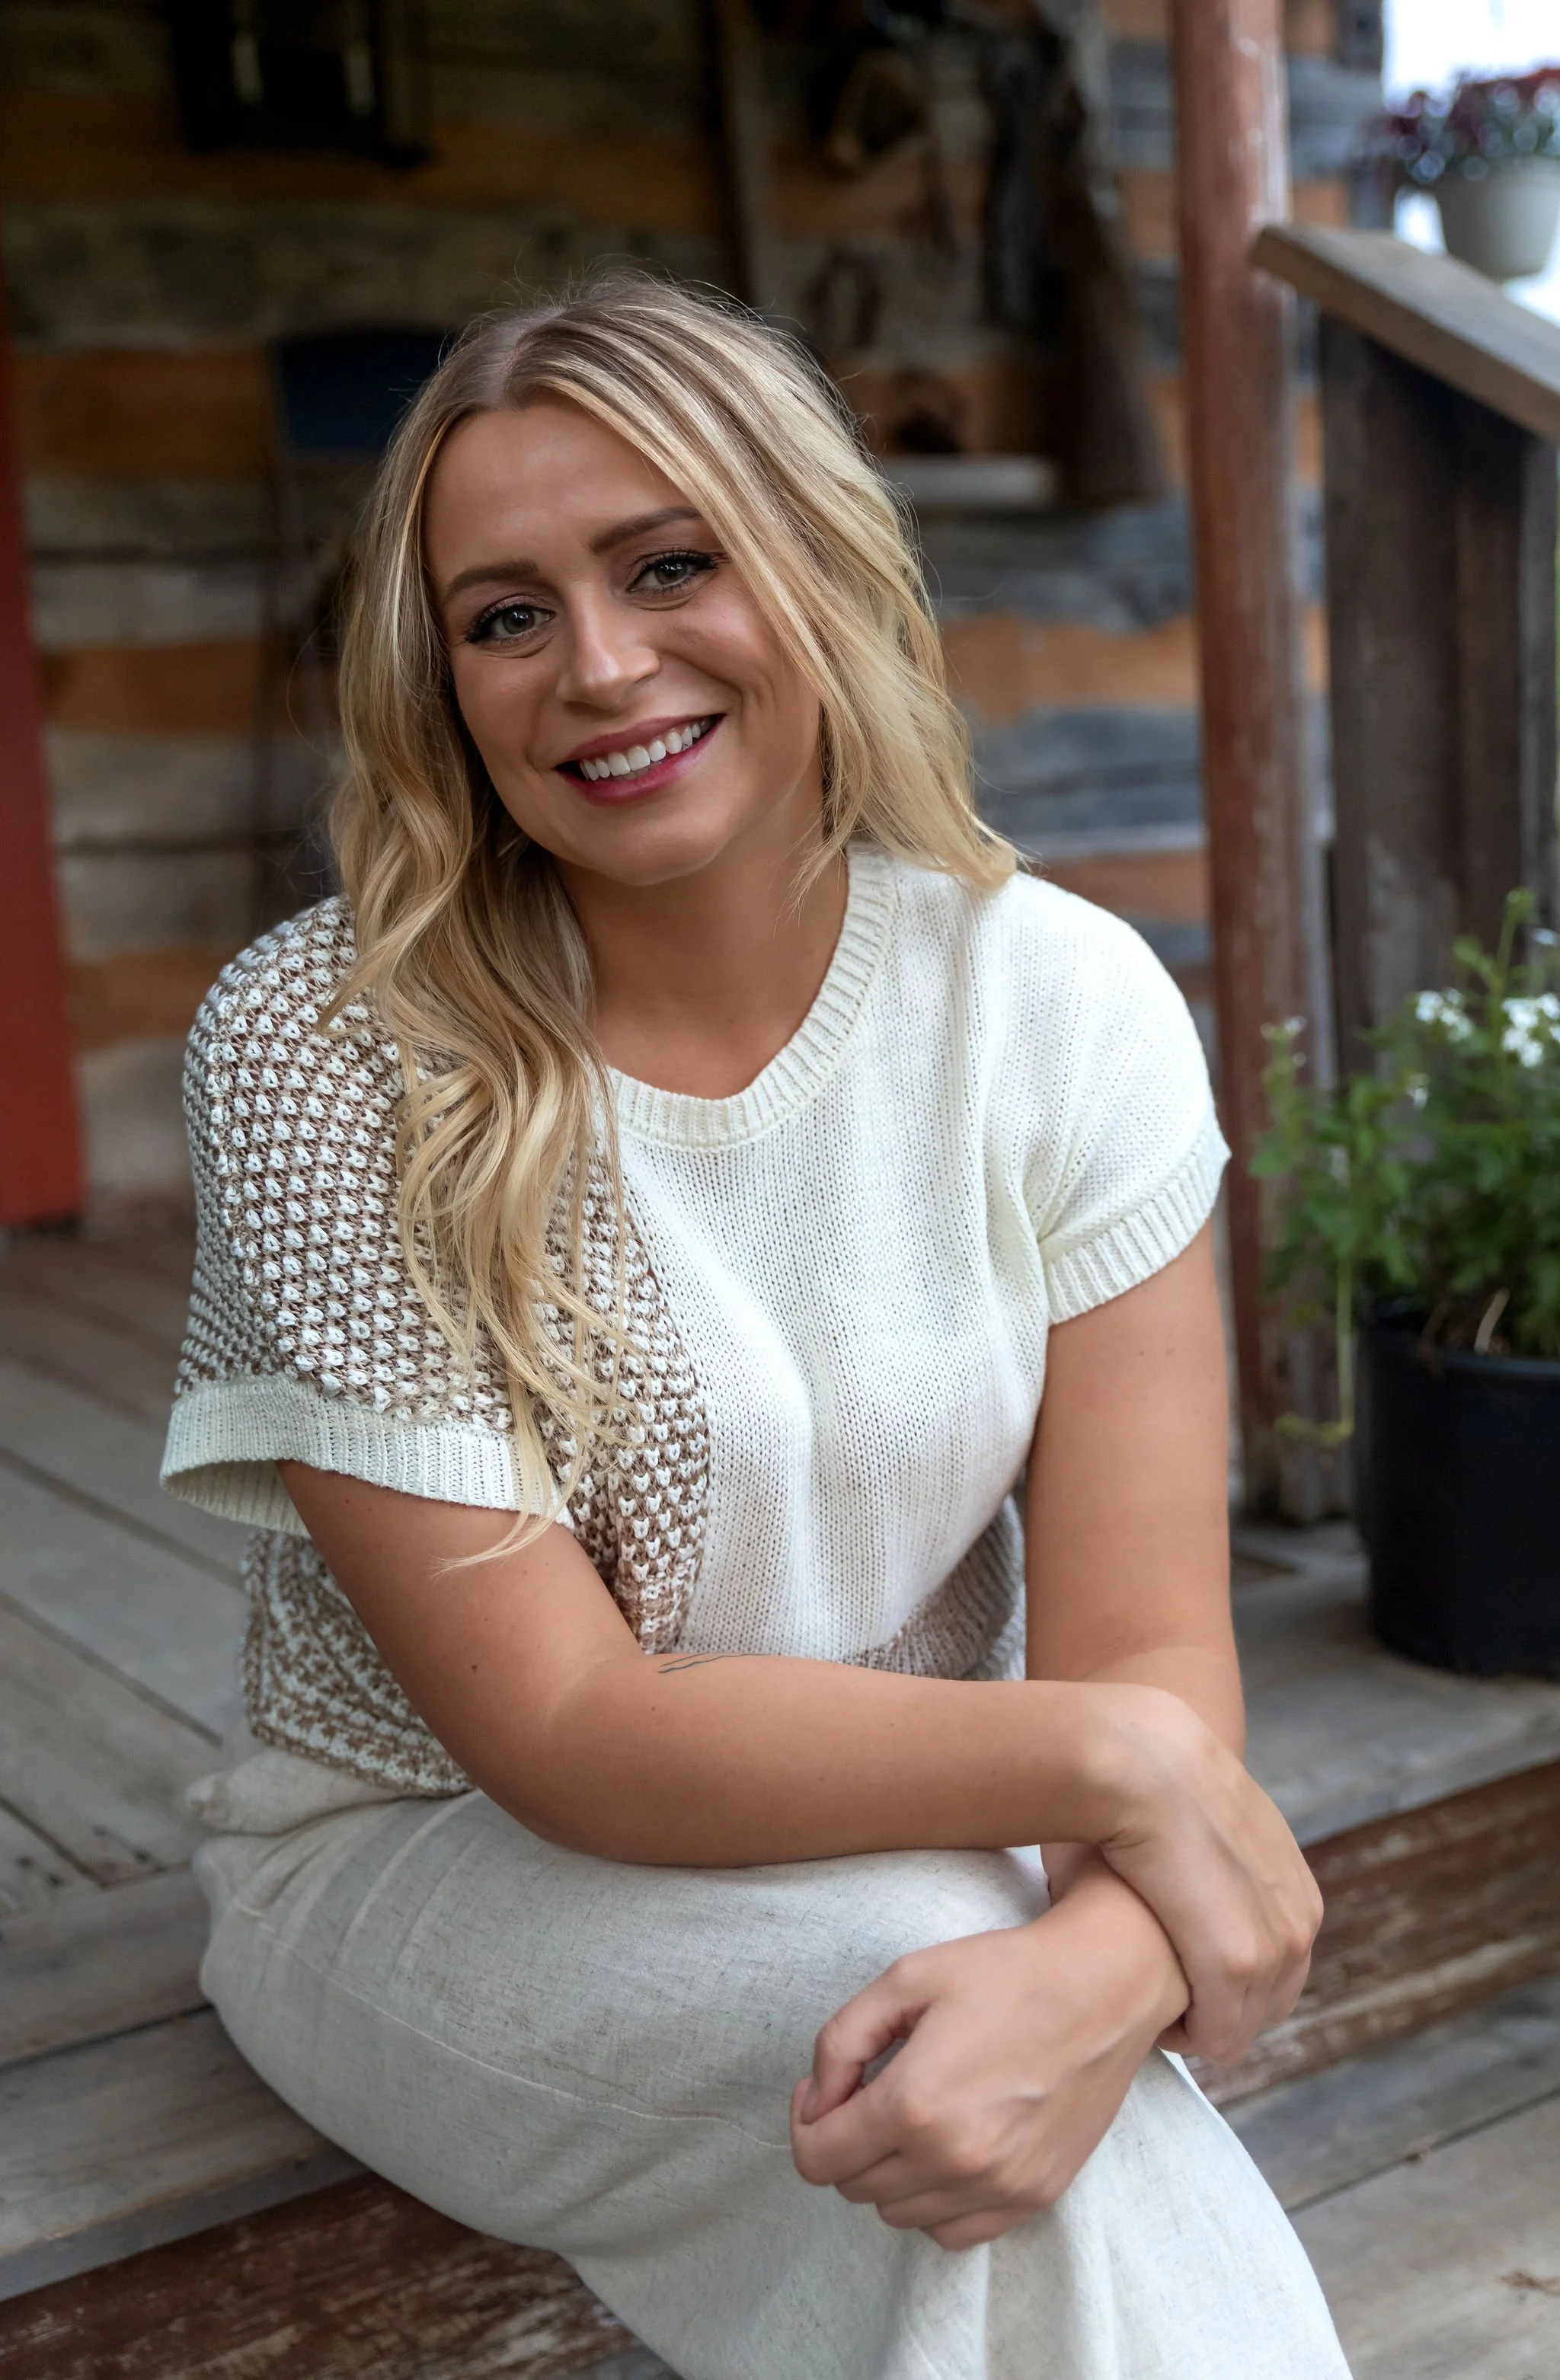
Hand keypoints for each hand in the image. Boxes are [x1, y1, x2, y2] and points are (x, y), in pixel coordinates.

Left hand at [789, 1881, 1185, 2249]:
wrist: (1105, 1986)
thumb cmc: (1006, 1973)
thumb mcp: (905, 1979)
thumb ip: (840, 2041)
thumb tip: (818, 2099)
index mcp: (916, 2104)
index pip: (818, 2159)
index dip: (806, 2122)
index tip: (824, 2090)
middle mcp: (955, 2161)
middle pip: (854, 2187)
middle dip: (846, 2141)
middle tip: (870, 2090)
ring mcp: (999, 2187)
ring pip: (899, 2215)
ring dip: (889, 2172)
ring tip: (914, 2114)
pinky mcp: (1034, 2197)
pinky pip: (952, 2233)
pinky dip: (934, 2201)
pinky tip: (948, 2148)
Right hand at [1092, 1685, 1321, 2062]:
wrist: (1142, 1761)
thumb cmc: (1147, 1791)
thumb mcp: (1205, 1834)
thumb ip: (1214, 1869)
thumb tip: (1183, 1887)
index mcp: (1297, 1893)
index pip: (1277, 1973)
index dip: (1222, 1983)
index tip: (1172, 1971)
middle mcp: (1299, 1921)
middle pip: (1266, 2007)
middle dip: (1215, 2009)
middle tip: (1157, 1992)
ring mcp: (1274, 1945)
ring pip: (1240, 2027)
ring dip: (1195, 2024)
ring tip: (1145, 1998)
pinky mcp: (1237, 1961)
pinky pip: (1217, 2035)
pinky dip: (1184, 2034)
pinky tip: (1145, 2008)